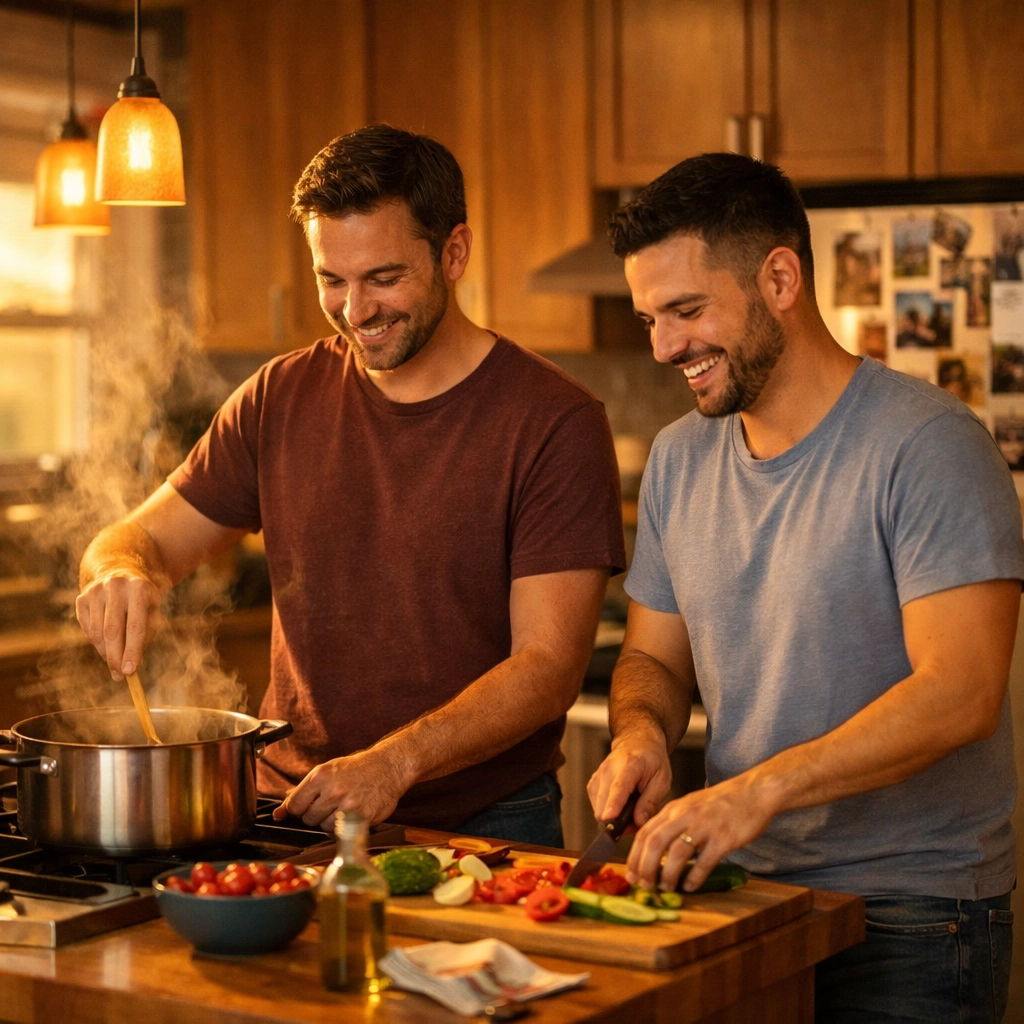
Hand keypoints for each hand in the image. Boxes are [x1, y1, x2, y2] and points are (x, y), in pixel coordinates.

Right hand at [75, 571, 162, 680]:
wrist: (121, 570)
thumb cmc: (143, 599)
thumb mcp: (153, 611)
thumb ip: (145, 637)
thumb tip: (130, 667)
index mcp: (139, 588)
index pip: (135, 626)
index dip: (132, 651)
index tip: (130, 672)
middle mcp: (115, 587)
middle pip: (112, 631)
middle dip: (115, 657)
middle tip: (120, 676)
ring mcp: (95, 591)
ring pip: (98, 633)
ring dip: (106, 652)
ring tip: (116, 660)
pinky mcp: (82, 597)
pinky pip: (88, 629)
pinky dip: (97, 641)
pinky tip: (107, 641)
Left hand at [273, 749, 407, 831]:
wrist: (388, 767)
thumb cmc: (356, 769)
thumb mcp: (327, 771)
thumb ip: (302, 792)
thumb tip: (279, 813)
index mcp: (321, 776)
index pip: (294, 805)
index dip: (298, 808)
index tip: (305, 806)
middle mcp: (333, 791)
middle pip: (308, 819)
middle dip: (315, 814)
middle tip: (329, 803)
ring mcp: (348, 806)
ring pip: (324, 828)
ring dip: (330, 822)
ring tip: (342, 808)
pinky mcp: (362, 818)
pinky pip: (341, 832)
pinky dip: (343, 827)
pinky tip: (350, 814)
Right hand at [587, 725, 672, 831]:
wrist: (637, 742)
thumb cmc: (652, 760)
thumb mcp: (662, 780)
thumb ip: (650, 802)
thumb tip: (639, 822)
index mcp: (629, 765)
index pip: (618, 788)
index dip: (613, 805)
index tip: (609, 819)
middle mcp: (608, 769)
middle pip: (603, 803)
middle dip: (618, 822)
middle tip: (637, 822)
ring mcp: (598, 776)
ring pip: (598, 809)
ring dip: (613, 819)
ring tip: (631, 813)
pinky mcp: (592, 784)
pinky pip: (596, 807)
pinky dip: (608, 812)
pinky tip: (621, 808)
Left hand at [627, 770, 778, 892]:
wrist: (753, 792)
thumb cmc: (720, 803)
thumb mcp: (690, 806)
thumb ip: (672, 823)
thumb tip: (654, 850)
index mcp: (674, 808)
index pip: (645, 833)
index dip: (634, 856)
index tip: (631, 874)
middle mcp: (685, 815)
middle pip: (654, 843)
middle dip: (645, 868)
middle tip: (644, 885)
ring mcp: (704, 826)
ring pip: (676, 853)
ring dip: (667, 875)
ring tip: (666, 888)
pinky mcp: (723, 838)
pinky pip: (704, 862)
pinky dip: (694, 877)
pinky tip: (690, 886)